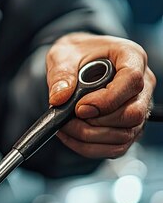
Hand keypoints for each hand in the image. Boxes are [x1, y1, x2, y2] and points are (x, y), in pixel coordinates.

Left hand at [46, 32, 155, 158]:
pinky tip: (72, 136)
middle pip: (134, 114)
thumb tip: (59, 98)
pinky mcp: (129, 127)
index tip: (81, 107)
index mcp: (131, 57)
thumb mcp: (63, 54)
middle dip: (98, 122)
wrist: (79, 64)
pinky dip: (91, 147)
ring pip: (126, 135)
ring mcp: (139, 108)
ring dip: (91, 138)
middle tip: (71, 118)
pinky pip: (117, 147)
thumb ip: (60, 74)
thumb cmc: (77, 54)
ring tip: (67, 126)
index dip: (107, 99)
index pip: (132, 81)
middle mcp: (142, 84)